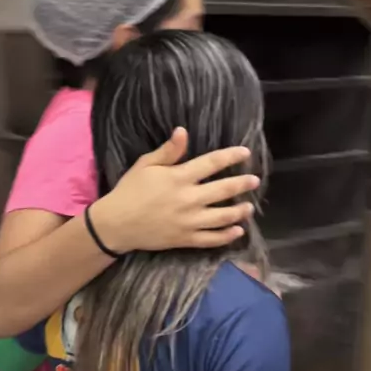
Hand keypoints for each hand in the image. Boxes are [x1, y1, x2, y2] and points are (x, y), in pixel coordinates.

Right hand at [91, 127, 259, 253]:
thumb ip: (168, 151)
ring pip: (222, 217)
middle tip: (255, 180)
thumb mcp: (145, 165)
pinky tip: (237, 231)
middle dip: (242, 184)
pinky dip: (227, 236)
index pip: (211, 163)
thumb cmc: (130, 190)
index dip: (230, 156)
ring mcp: (188, 221)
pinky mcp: (185, 239)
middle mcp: (188, 199)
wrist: (116, 223)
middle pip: (223, 190)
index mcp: (179, 177)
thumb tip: (183, 131)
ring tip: (249, 208)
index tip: (245, 153)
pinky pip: (211, 239)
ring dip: (239, 212)